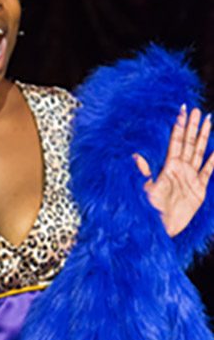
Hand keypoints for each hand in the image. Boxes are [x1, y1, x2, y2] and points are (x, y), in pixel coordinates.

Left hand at [133, 105, 213, 236]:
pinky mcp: (198, 190)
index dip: (178, 127)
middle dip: (193, 127)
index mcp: (167, 167)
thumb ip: (142, 172)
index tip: (181, 111)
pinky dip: (213, 161)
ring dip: (203, 137)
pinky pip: (208, 172)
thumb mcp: (144, 190)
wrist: (159, 229)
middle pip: (188, 143)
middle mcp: (179, 169)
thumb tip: (134, 155)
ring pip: (199, 153)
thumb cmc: (148, 209)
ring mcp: (190, 178)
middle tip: (196, 110)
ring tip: (208, 121)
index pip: (175, 142)